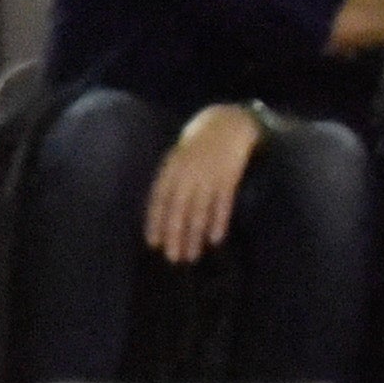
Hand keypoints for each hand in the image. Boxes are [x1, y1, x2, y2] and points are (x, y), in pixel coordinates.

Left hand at [142, 102, 265, 264]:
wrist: (226, 124)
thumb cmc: (197, 146)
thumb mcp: (177, 160)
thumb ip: (170, 183)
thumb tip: (162, 215)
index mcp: (171, 169)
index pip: (159, 200)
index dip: (156, 222)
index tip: (155, 244)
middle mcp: (187, 174)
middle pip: (178, 209)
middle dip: (175, 235)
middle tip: (174, 258)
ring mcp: (208, 175)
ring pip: (199, 210)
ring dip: (195, 235)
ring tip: (193, 255)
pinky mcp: (229, 176)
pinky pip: (222, 203)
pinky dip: (218, 221)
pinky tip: (215, 239)